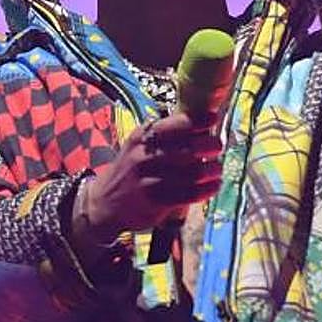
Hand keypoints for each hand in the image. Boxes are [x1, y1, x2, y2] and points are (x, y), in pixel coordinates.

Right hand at [77, 111, 222, 247]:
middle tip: (218, 146)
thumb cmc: (130, 170)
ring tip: (218, 169)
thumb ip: (163, 137)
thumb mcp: (137, 146)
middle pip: (188, 148)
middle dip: (210, 145)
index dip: (199, 121)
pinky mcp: (155, 200)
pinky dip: (206, 189)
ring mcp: (149, 178)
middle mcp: (144, 155)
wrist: (104, 202)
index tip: (213, 119)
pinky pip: (189, 193)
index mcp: (142, 136)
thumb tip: (200, 127)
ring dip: (211, 169)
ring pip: (192, 172)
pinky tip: (214, 186)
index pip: (176, 124)